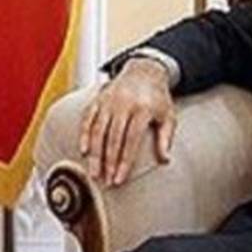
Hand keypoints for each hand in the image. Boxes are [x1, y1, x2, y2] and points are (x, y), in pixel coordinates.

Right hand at [79, 58, 176, 186]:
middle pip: (113, 138)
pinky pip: (88, 118)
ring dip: (95, 154)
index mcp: (142, 109)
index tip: (119, 178)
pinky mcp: (98, 99)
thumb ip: (165, 138)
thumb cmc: (157, 97)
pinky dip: (84, 134)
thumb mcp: (168, 115)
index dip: (124, 161)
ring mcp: (109, 101)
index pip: (131, 140)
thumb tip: (165, 160)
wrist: (144, 70)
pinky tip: (83, 150)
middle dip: (108, 162)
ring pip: (98, 130)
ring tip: (94, 172)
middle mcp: (123, 104)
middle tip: (105, 181)